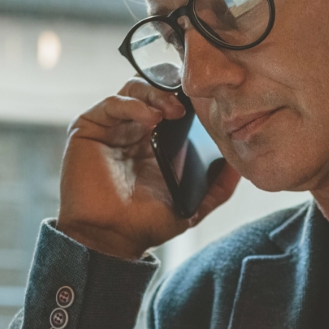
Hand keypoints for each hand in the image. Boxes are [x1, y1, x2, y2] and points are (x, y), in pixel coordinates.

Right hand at [57, 78, 240, 259]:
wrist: (111, 239)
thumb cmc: (145, 225)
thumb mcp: (191, 207)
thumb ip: (216, 190)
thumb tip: (239, 168)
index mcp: (155, 142)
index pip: (172, 105)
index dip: (187, 98)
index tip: (207, 102)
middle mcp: (132, 130)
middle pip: (153, 90)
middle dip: (173, 89)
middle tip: (190, 102)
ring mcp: (111, 128)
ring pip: (133, 90)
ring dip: (156, 93)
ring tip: (173, 111)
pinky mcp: (89, 128)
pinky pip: (113, 103)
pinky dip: (134, 104)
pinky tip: (151, 117)